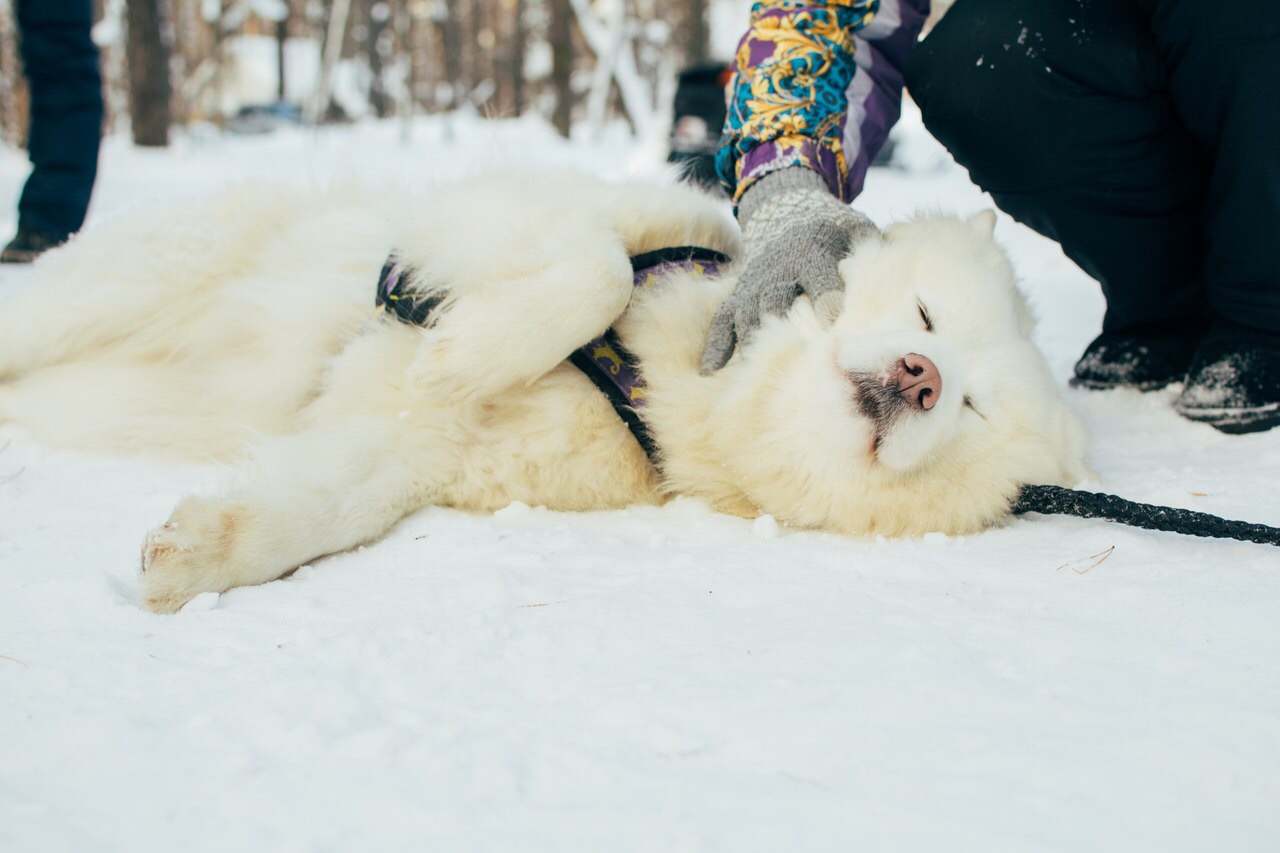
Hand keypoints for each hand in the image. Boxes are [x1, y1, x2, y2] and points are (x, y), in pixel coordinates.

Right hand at [701, 167, 878, 372]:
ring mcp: (754, 284)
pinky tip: (713, 370)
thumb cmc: (831, 228)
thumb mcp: (855, 228)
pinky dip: (717, 345)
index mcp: (810, 249)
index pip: (818, 275)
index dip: (826, 298)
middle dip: (784, 328)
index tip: (835, 325)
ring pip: (747, 314)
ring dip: (751, 343)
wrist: (784, 208)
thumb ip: (872, 251)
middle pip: (776, 299)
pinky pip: (723, 321)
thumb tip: (895, 278)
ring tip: (757, 377)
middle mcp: (777, 268)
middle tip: (796, 362)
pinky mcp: (738, 296)